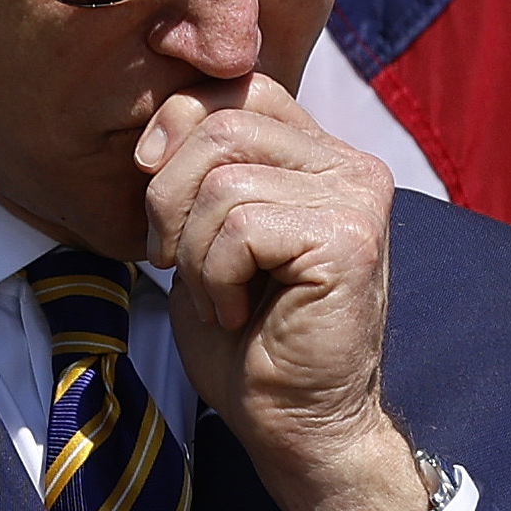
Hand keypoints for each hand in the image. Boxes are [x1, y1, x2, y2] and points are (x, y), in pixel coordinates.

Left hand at [141, 74, 427, 510]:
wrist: (293, 421)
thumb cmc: (245, 333)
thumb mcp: (207, 229)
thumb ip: (201, 166)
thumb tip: (159, 126)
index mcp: (318, 153)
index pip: (237, 88)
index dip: (177, 127)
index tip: (153, 182)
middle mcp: (349, 164)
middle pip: (219, 123)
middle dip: (167, 195)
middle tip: (176, 259)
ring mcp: (356, 197)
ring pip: (221, 181)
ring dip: (194, 251)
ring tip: (221, 295)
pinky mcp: (347, 238)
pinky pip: (238, 227)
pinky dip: (215, 277)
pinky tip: (240, 311)